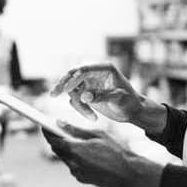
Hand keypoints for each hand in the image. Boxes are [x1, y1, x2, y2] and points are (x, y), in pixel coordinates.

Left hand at [42, 123, 162, 186]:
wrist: (128, 172)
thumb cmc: (116, 150)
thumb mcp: (97, 135)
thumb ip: (77, 130)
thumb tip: (60, 123)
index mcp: (76, 150)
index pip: (53, 140)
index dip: (47, 132)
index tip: (43, 125)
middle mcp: (73, 163)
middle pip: (57, 150)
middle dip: (57, 140)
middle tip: (58, 131)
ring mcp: (77, 173)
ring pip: (66, 159)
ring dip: (68, 150)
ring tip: (76, 142)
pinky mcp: (82, 179)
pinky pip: (74, 166)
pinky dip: (76, 159)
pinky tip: (86, 155)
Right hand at [50, 62, 165, 132]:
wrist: (133, 111)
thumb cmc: (130, 102)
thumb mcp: (118, 98)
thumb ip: (101, 96)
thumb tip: (84, 96)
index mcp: (105, 68)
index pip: (84, 69)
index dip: (74, 78)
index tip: (66, 90)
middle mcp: (95, 73)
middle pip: (72, 75)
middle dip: (63, 85)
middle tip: (53, 95)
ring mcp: (90, 84)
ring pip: (73, 91)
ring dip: (78, 105)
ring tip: (92, 117)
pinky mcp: (87, 94)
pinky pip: (76, 100)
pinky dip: (80, 109)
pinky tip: (92, 117)